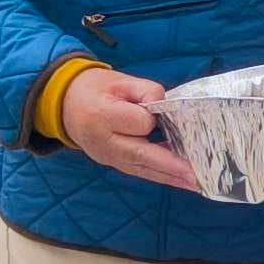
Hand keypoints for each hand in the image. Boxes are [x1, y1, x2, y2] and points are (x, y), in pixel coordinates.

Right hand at [60, 68, 199, 190]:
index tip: (163, 109)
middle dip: (170, 165)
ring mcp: (107, 156)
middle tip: (196, 175)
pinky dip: (161, 176)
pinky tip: (181, 180)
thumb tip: (166, 107)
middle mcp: (104, 141)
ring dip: (170, 177)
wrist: (66, 104)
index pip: (138, 122)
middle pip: (140, 154)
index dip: (154, 117)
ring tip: (197, 182)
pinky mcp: (113, 163)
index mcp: (102, 115)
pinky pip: (139, 171)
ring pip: (142, 168)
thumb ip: (146, 90)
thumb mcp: (121, 80)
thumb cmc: (97, 88)